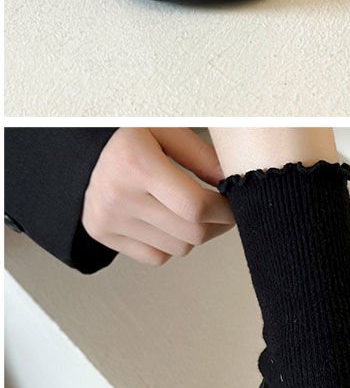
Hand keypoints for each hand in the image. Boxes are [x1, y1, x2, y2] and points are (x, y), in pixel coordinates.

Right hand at [82, 128, 234, 265]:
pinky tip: (167, 221)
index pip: (194, 206)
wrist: (77, 147)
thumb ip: (200, 156)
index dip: (225, 211)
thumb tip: (231, 183)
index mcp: (135, 163)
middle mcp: (118, 196)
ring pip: (177, 249)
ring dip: (194, 234)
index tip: (234, 204)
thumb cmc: (127, 134)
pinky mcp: (102, 234)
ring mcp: (108, 219)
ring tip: (192, 211)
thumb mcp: (166, 130)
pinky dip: (170, 244)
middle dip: (217, 225)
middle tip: (222, 210)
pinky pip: (155, 257)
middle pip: (190, 233)